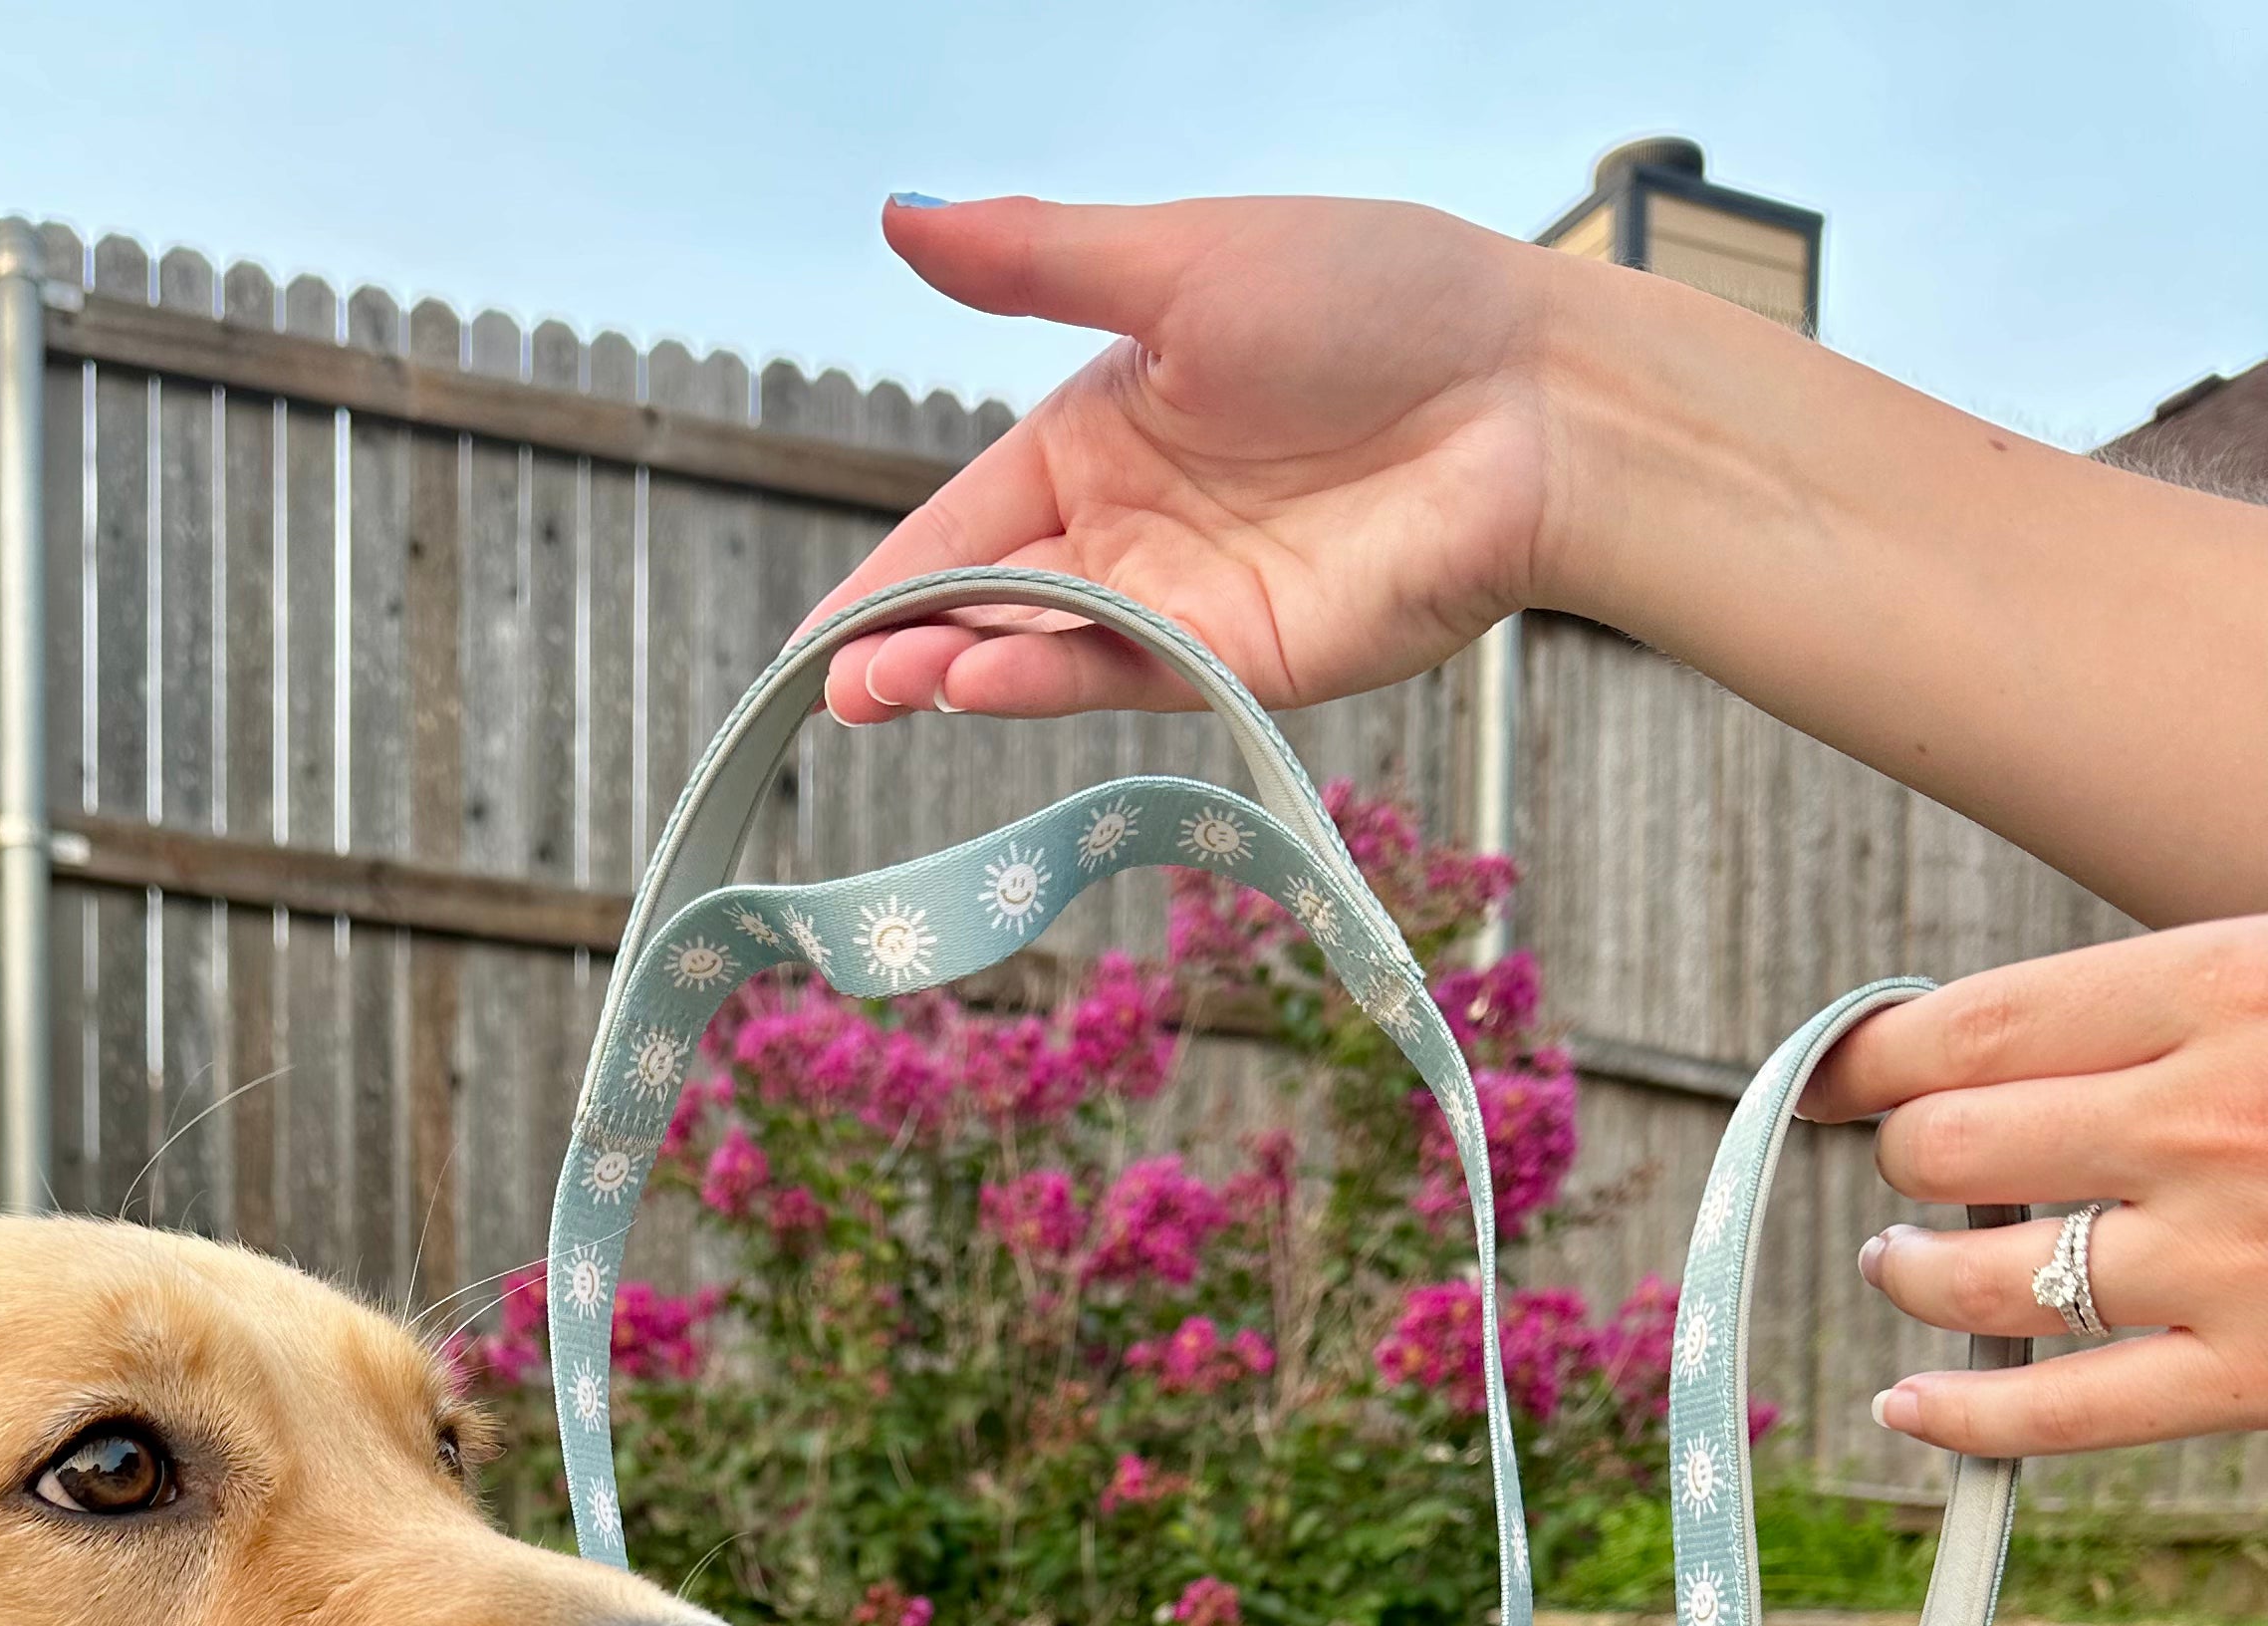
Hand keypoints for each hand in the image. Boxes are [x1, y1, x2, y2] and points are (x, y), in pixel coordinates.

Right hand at [813, 196, 1555, 728]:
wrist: (1533, 392)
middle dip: (904, 646)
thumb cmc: (1380, 298)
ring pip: (1045, 652)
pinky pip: (1128, 677)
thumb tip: (896, 217)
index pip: (963, 521)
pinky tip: (980, 673)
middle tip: (830, 687)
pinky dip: (1048, 682)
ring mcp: (1187, 606)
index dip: (886, 579)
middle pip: (989, 603)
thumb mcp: (1183, 261)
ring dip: (959, 669)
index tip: (812, 643)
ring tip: (879, 686)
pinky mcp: (1246, 666)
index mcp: (1103, 432)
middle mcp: (1133, 531)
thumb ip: (1036, 258)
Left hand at [1803, 923, 2267, 1454]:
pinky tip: (1907, 1404)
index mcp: (2221, 992)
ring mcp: (2224, 1259)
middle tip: (1910, 1163)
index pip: (1978, 1028)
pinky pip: (2060, 1414)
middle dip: (1903, 1158)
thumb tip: (2003, 1044)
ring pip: (1976, 1284)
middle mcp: (2203, 1125)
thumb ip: (2167, 1007)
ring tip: (1897, 1257)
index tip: (1832, 1072)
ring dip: (1906, 1271)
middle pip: (1951, 1149)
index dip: (1872, 1058)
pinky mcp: (2253, 1374)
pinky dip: (1960, 1417)